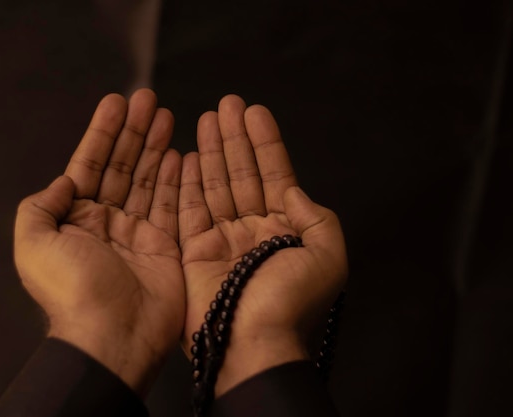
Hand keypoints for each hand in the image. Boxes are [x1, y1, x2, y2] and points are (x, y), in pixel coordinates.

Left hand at [14, 89, 183, 396]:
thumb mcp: (33, 244)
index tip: (116, 102)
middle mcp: (107, 222)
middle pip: (123, 166)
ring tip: (165, 115)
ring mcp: (138, 233)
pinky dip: (177, 179)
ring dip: (156, 147)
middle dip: (134, 132)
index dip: (103, 133)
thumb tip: (64, 181)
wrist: (112, 335)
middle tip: (148, 99)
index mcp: (75, 219)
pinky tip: (182, 154)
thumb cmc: (71, 290)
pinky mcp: (166, 246)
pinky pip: (173, 204)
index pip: (91, 165)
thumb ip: (41, 205)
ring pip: (149, 180)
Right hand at [178, 95, 347, 394]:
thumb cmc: (291, 300)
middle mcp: (253, 230)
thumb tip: (293, 190)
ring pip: (216, 186)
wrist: (253, 342)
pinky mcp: (193, 251)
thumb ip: (316, 217)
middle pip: (243, 175)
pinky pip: (189, 209)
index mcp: (285, 230)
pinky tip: (188, 156)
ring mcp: (222, 240)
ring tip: (207, 118)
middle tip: (227, 104)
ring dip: (213, 151)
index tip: (254, 112)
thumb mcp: (327, 256)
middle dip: (235, 139)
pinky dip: (189, 182)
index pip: (274, 176)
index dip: (265, 143)